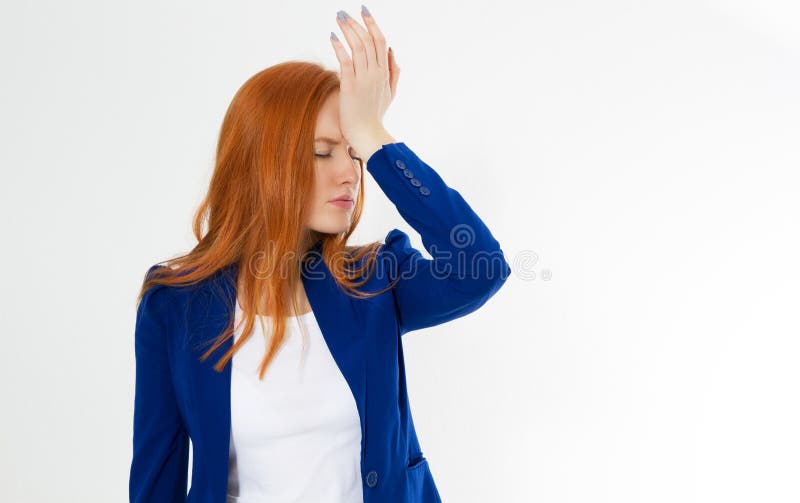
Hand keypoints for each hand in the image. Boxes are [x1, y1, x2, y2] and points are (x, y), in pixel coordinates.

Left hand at [330, 7, 399, 156]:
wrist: (367, 134)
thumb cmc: (376, 115)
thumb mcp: (390, 93)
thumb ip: (394, 72)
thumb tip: (393, 51)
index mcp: (384, 72)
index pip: (380, 41)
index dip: (372, 24)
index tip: (364, 11)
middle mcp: (375, 73)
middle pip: (368, 40)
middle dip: (357, 23)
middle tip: (345, 12)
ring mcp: (363, 79)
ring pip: (358, 47)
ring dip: (348, 30)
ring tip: (339, 18)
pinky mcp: (350, 86)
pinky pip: (345, 61)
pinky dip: (339, 47)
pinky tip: (332, 37)